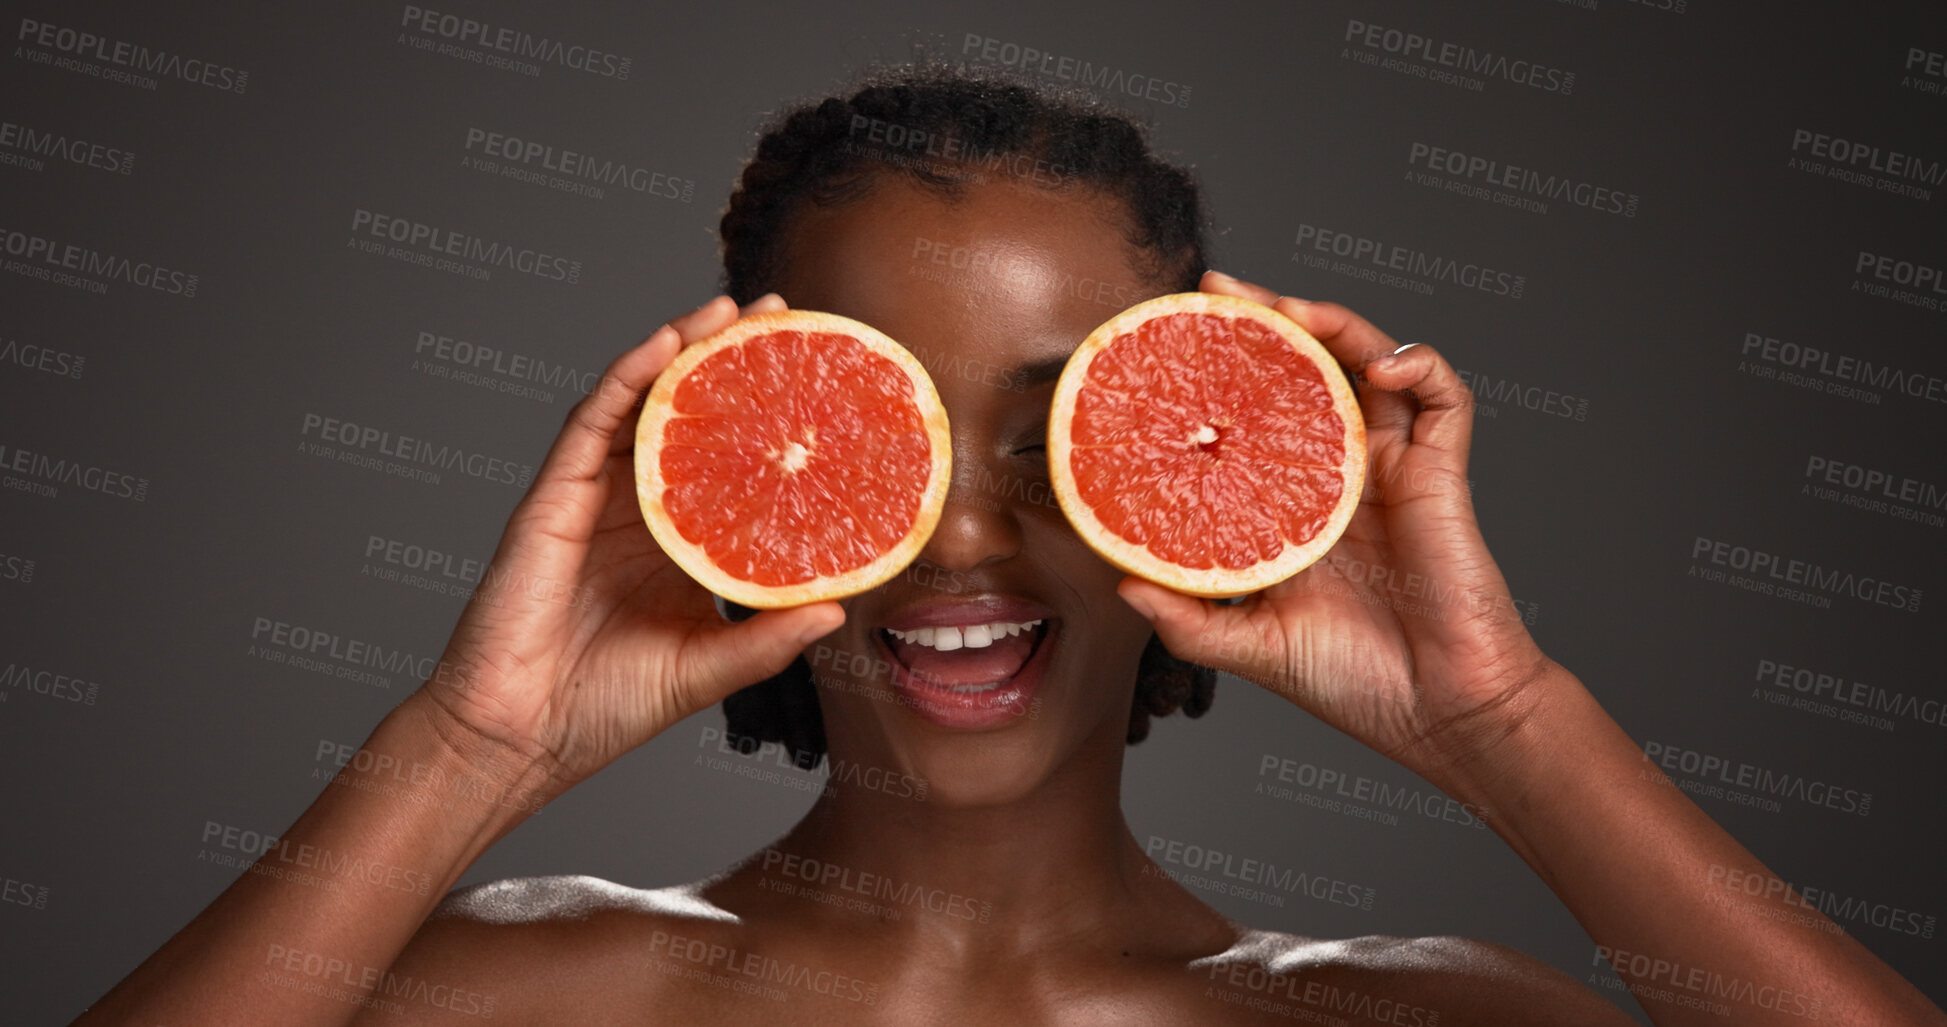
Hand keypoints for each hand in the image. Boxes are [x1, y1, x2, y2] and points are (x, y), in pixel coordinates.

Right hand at [412, 294, 844, 793]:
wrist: (521, 739)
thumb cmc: (604, 708)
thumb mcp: (707, 669)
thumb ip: (767, 640)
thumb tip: (840, 609)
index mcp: (676, 544)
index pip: (727, 461)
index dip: (766, 418)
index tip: (817, 381)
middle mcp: (637, 510)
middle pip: (687, 414)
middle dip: (731, 359)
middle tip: (782, 315)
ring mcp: (594, 498)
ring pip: (640, 401)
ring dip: (682, 347)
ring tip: (731, 309)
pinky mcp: (554, 498)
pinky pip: (591, 421)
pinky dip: (625, 374)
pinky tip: (662, 343)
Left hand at [1117, 272, 1551, 782]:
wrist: (1441, 717)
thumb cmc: (1358, 684)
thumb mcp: (1252, 649)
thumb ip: (1190, 620)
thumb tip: (1121, 584)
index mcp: (1295, 507)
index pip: (1254, 416)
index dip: (1220, 377)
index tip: (1171, 345)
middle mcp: (1342, 475)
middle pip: (1307, 372)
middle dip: (1268, 321)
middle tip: (1218, 291)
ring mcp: (1393, 469)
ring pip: (1369, 363)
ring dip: (1334, 324)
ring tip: (1290, 309)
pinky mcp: (1442, 474)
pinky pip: (1444, 396)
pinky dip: (1419, 364)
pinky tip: (1382, 364)